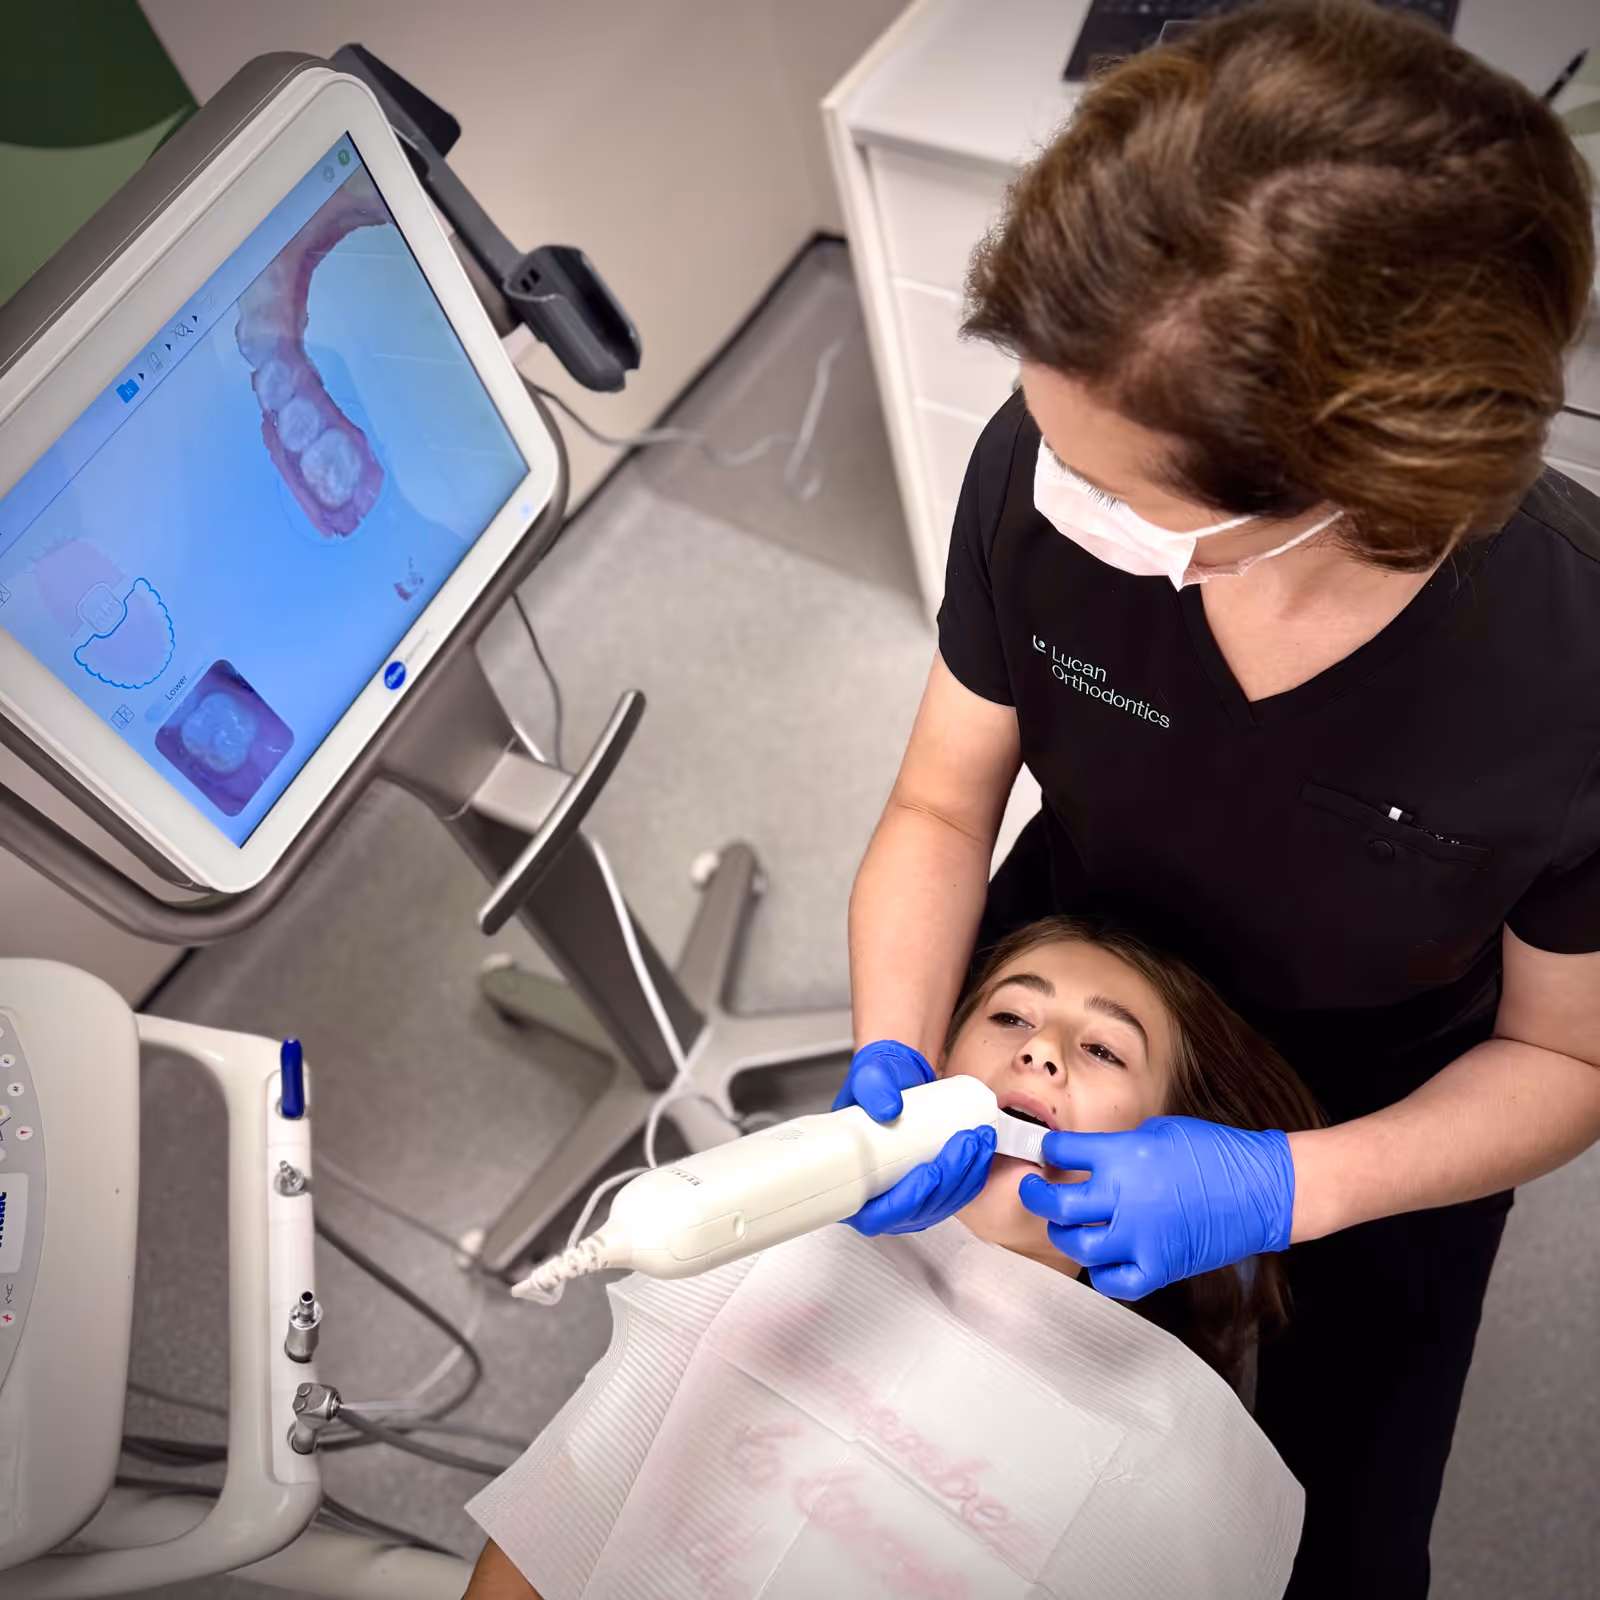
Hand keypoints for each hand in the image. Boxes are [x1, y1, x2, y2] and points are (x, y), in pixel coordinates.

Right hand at [834, 1040, 996, 1235]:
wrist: (893, 1083)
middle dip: (949, 1181)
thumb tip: (889, 1109)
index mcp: (852, 1186)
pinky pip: (955, 1195)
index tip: (929, 1172)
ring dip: (967, 1177)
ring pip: (941, 1205)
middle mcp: (879, 1199)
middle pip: (917, 1212)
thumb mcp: (866, 1079)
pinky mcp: (930, 1188)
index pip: (875, 1216)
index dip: (905, 1202)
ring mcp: (907, 1198)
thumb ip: (872, 1088)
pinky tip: (985, 1151)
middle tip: (964, 1143)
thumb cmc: (873, 1088)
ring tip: (979, 1140)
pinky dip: (974, 1176)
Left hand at [1018, 1116, 1294, 1299]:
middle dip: (1036, 1195)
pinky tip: (1101, 1256)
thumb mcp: (1157, 1132)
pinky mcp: (1158, 1267)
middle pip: (1057, 1204)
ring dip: (1064, 1234)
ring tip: (1065, 1225)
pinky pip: (1112, 1281)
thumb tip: (1087, 1156)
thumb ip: (1118, 1147)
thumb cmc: (1215, 1153)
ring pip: (1078, 1245)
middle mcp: (1125, 1198)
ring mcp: (1140, 1238)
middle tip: (1034, 1189)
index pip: (1062, 1152)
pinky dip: (1101, 1271)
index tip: (1046, 1153)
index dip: (1048, 1150)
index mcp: (1123, 1156)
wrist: (1260, 1188)